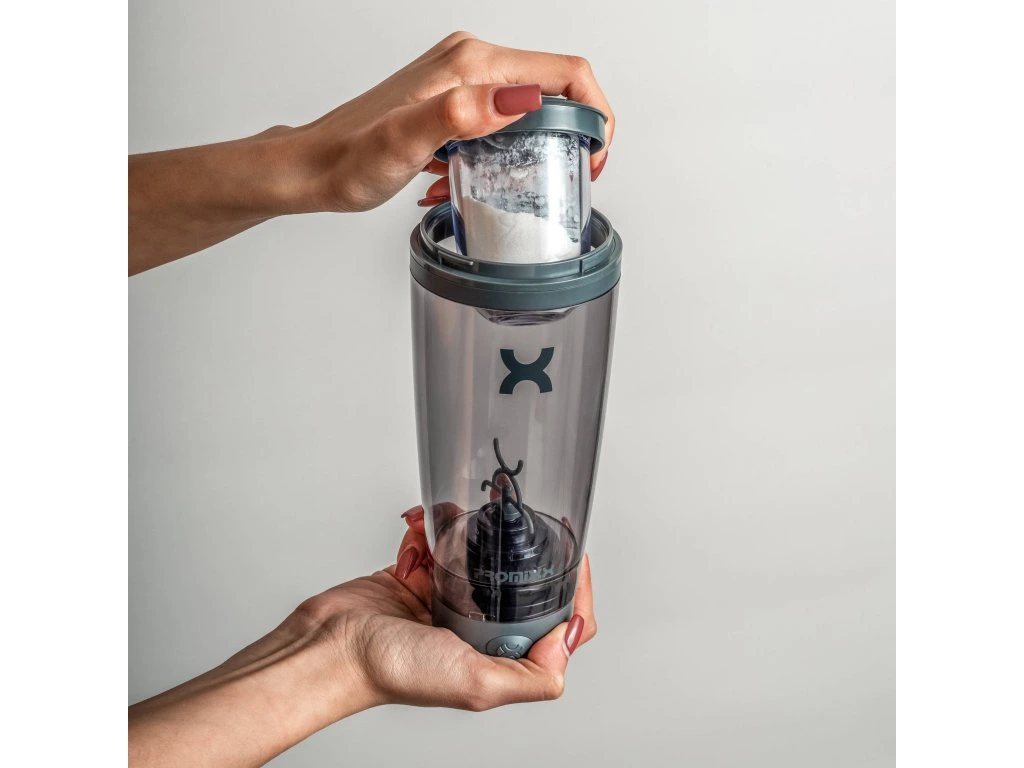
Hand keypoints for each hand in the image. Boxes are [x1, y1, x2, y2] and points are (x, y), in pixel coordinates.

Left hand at [128, 31, 613, 272]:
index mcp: (471, 65)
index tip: (592, 158)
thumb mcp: (403, 144)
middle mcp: (468, 63)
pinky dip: (495, 155)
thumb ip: (459, 116)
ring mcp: (459, 81)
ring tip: (504, 189)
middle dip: (568, 137)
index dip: (594, 114)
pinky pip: (496, 122)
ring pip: (526, 109)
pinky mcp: (449, 101)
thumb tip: (517, 99)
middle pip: (553, 89)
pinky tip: (464, 182)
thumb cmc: (346, 161)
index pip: (564, 72)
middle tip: (560, 180)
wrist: (309, 168)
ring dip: (528, 152)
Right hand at [128, 505, 595, 766]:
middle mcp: (477, 628)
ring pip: (477, 551)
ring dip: (468, 530)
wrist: (331, 646)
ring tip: (458, 518)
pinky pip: (435, 542)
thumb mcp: (476, 683)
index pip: (557, 623)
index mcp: (498, 654)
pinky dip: (428, 528)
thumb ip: (532, 674)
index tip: (576, 557)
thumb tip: (569, 638)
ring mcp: (447, 599)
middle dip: (519, 548)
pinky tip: (421, 525)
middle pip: (520, 580)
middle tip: (520, 520)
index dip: (574, 590)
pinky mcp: (417, 577)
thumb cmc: (391, 671)